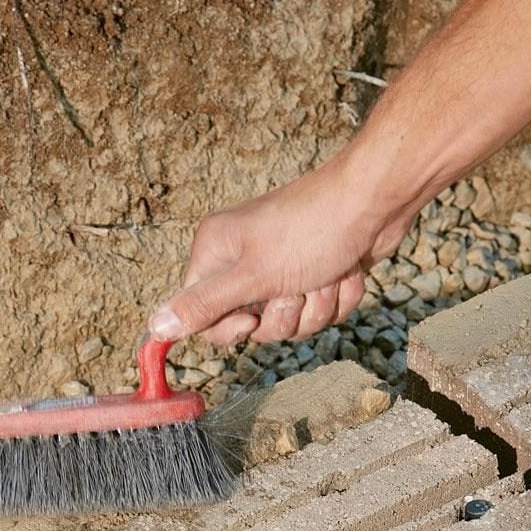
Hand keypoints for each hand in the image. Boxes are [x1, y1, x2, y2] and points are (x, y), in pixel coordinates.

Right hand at [147, 153, 415, 344]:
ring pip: (292, 322)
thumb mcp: (252, 276)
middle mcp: (245, 259)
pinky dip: (338, 297)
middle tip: (297, 284)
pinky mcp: (315, 273)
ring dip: (316, 305)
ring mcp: (283, 267)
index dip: (230, 328)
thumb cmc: (312, 230)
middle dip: (285, 314)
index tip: (251, 320)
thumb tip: (154, 328)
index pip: (202, 315)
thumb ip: (202, 306)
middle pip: (253, 325)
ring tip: (326, 272)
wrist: (376, 202)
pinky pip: (320, 310)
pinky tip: (346, 270)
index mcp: (217, 252)